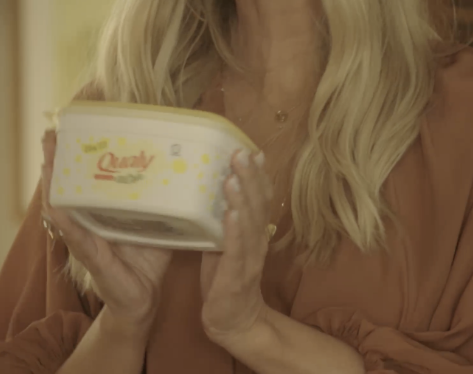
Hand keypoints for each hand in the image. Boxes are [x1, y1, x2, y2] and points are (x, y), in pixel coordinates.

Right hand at [40, 131, 173, 335]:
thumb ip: (164, 198)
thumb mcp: (156, 221)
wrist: (145, 300)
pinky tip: (55, 208)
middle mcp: (87, 223)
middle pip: (64, 188)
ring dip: (51, 186)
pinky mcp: (93, 260)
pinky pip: (77, 239)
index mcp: (101, 211)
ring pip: (61, 209)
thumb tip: (184, 166)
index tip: (64, 127)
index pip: (81, 178)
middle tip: (48, 134)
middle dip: (53, 161)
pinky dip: (65, 223)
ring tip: (46, 162)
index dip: (70, 155)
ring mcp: (86, 241)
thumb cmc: (147, 259)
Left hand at [200, 150, 275, 346]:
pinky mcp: (235, 277)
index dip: (259, 175)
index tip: (253, 149)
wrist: (234, 322)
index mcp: (255, 232)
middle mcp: (257, 241)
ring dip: (242, 199)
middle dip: (250, 177)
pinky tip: (230, 215)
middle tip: (241, 152)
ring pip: (250, 224)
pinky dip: (234, 232)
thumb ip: (223, 217)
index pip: (261, 198)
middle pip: (259, 205)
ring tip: (233, 176)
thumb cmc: (225, 278)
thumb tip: (211, 186)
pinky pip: (236, 251)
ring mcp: (249, 259)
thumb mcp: (225, 241)